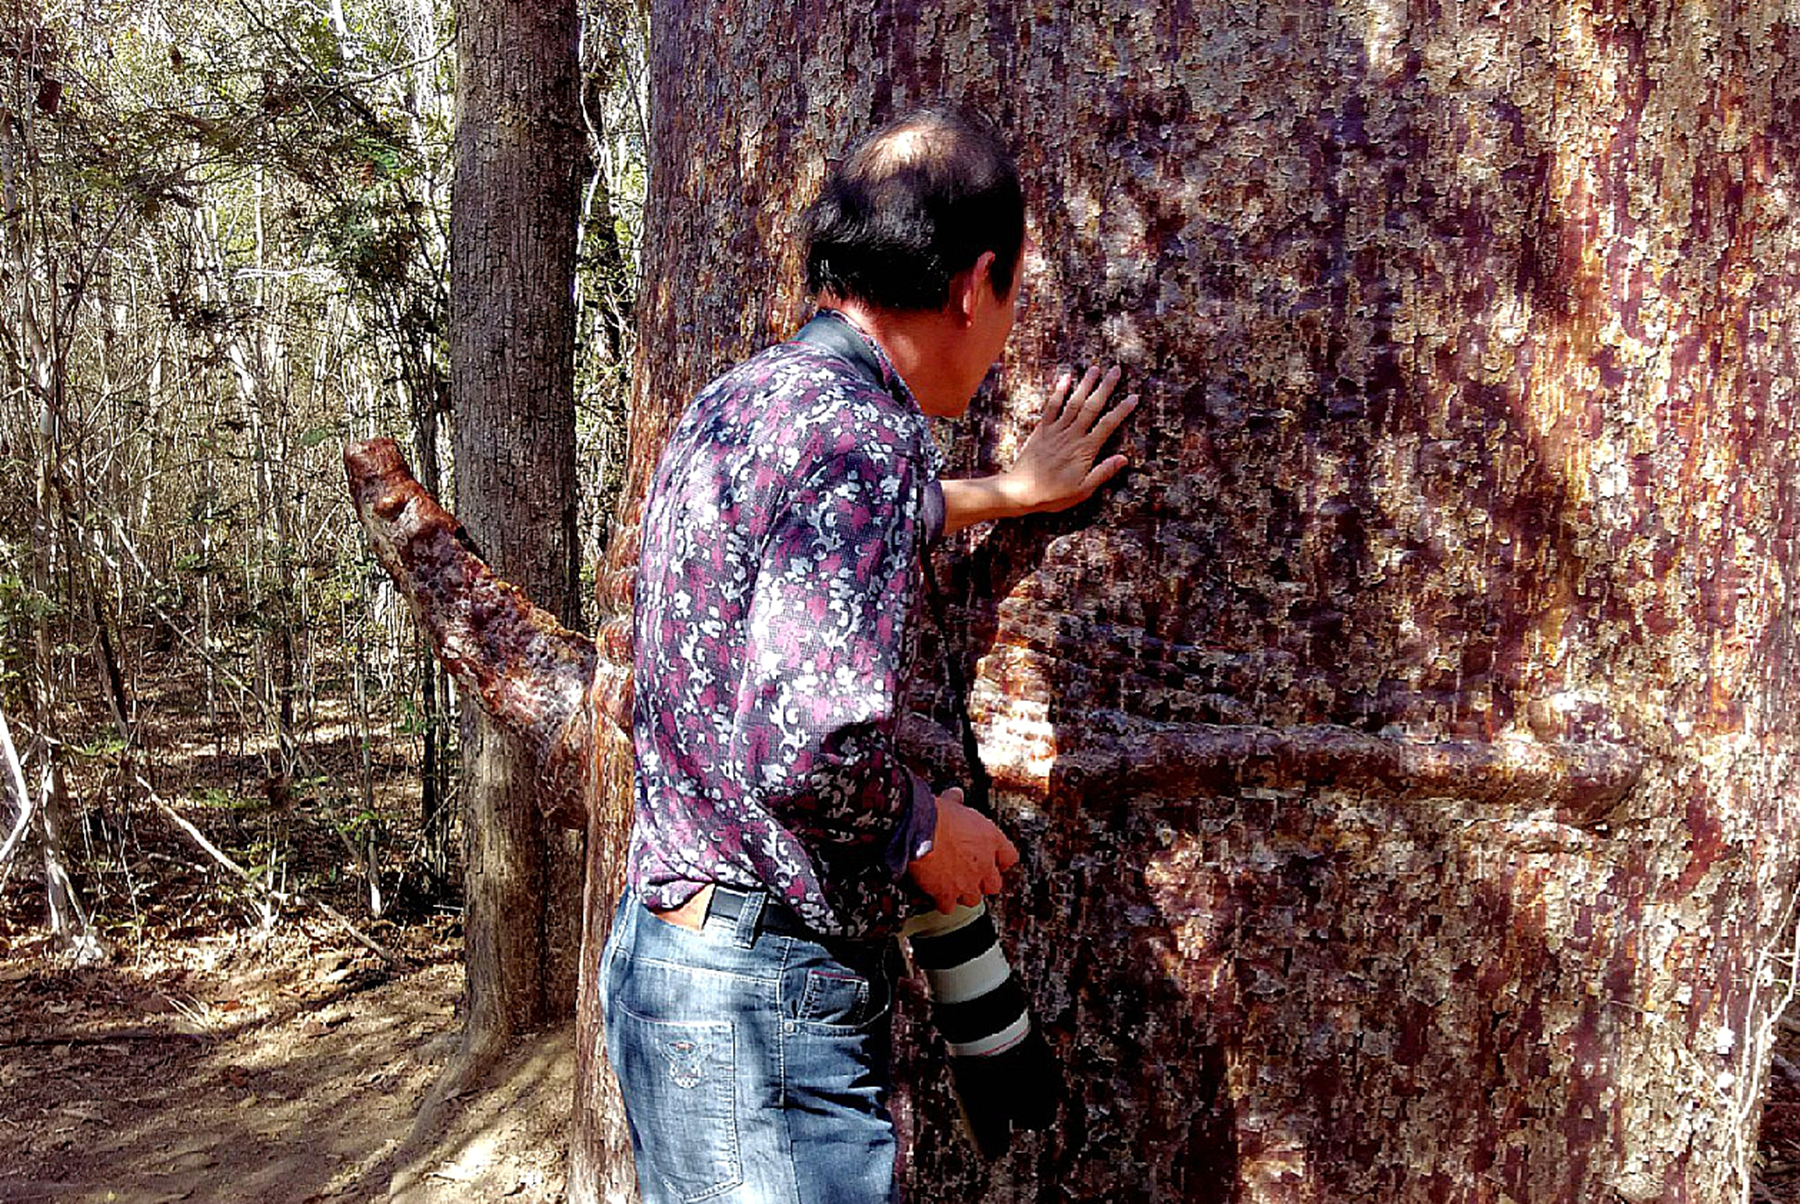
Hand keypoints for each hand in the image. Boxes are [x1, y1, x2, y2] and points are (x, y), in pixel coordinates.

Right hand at [906, 787, 1019, 913]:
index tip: (990, 859)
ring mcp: (967, 882)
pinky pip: (949, 907)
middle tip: (969, 875)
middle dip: (982, 882)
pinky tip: (934, 894)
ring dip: (962, 893)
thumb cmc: (935, 813)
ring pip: (973, 899)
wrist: (918, 830)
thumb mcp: (951, 802)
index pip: (1009, 858)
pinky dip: (941, 902)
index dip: (999, 860)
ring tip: (951, 885)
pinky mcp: (948, 894)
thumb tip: (956, 793)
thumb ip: (957, 801)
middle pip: (994, 885)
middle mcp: (984, 864)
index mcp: (991, 839)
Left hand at [1003, 365, 1137, 514]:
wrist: (1020, 491)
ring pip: (1074, 402)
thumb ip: (1103, 472)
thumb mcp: (1083, 490)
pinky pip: (1051, 407)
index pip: (1108, 425)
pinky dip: (1059, 391)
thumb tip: (1124, 458)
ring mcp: (1056, 430)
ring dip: (1085, 384)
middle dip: (1106, 387)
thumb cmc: (1053, 494)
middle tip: (1117, 370)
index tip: (1134, 397)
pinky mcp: (1042, 430)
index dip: (1122, 410)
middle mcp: (1072, 435)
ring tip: (1095, 368)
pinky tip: (1066, 378)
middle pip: (1092, 407)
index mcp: (1085, 450)